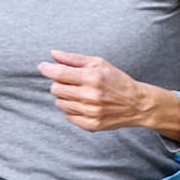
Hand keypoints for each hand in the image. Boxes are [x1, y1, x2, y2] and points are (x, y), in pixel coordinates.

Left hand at [38, 50, 179, 135]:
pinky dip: (72, 109)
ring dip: (65, 97)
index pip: (60, 74)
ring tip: (79, 93)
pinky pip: (68, 116)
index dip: (47, 69)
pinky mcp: (91, 124)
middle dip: (59, 83)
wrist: (137, 104)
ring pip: (60, 103)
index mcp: (93, 77)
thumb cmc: (117, 80)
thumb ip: (74, 59)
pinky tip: (83, 104)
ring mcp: (91, 112)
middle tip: (70, 81)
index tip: (42, 66)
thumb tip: (53, 54)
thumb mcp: (99, 64)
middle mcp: (91, 95)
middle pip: (56, 89)